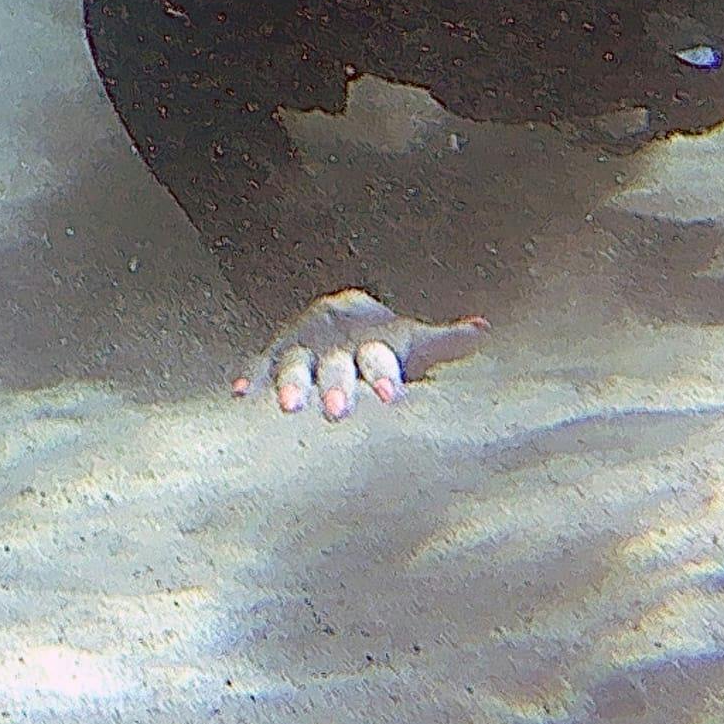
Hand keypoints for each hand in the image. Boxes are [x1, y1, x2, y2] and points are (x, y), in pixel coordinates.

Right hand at [237, 289, 484, 419]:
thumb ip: (445, 341)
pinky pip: (261, 364)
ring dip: (292, 385)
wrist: (343, 311)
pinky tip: (239, 394)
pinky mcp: (278, 354)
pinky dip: (251, 376)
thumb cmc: (389, 343)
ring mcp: (306, 350)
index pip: (380, 358)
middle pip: (337, 366)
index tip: (391, 396)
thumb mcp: (415, 341)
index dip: (384, 375)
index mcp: (375, 345)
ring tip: (288, 408)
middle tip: (337, 412)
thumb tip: (483, 329)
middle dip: (336, 387)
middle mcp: (338, 347)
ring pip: (296, 366)